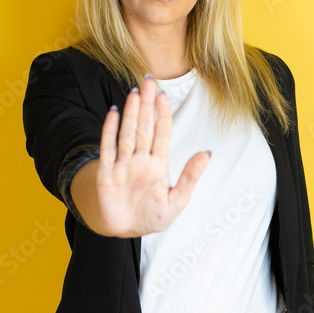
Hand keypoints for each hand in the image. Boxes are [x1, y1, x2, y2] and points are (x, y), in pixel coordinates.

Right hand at [95, 73, 210, 236]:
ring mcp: (122, 164)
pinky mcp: (106, 173)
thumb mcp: (177, 200)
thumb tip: (207, 154)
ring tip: (135, 93)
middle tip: (149, 81)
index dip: (163, 114)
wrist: (125, 231)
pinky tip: (113, 113)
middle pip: (144, 127)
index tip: (165, 95)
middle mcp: (140, 160)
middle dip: (147, 105)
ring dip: (131, 114)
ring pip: (127, 134)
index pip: (162, 133)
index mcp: (158, 165)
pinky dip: (110, 131)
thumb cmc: (152, 217)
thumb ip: (190, 177)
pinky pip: (108, 148)